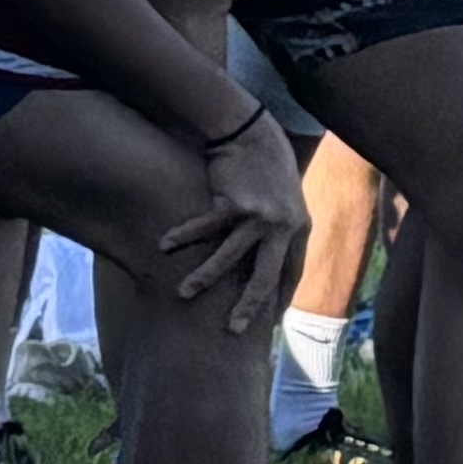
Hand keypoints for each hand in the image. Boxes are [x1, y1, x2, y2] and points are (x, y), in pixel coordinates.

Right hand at [155, 106, 311, 332]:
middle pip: (265, 277)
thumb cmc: (266, 169)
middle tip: (233, 331)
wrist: (254, 132)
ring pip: (228, 258)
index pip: (290, 275)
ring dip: (203, 278)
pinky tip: (163, 246)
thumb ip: (280, 231)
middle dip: (248, 308)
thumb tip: (270, 260)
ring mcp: (257, 216)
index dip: (277, 300)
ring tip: (183, 294)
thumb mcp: (285, 202)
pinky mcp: (232, 203)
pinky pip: (204, 228)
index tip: (266, 324)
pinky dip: (182, 237)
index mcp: (298, 229)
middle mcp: (282, 227)